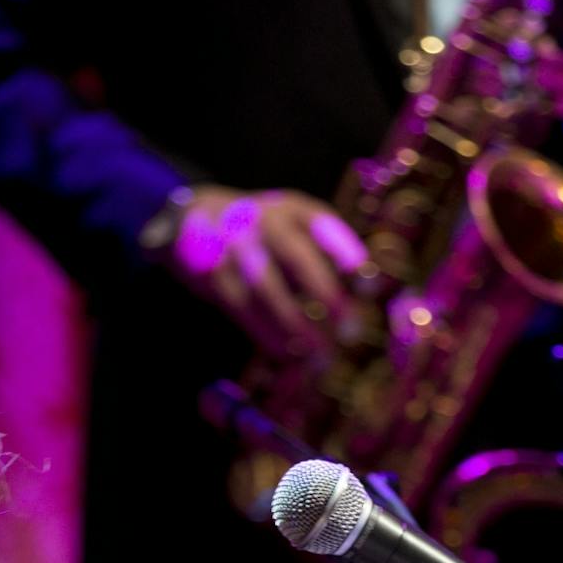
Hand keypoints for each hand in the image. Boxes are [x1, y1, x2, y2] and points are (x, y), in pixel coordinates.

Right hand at [165, 185, 365, 357]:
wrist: (195, 216)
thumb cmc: (263, 232)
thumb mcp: (292, 225)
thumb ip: (326, 250)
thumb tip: (367, 290)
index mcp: (291, 209)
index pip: (321, 223)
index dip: (343, 248)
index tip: (366, 275)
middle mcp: (264, 223)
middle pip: (297, 257)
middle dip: (325, 293)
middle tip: (349, 327)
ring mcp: (236, 247)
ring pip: (267, 288)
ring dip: (294, 323)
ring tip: (318, 353)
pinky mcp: (214, 274)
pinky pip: (242, 307)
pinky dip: (265, 333)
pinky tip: (284, 352)